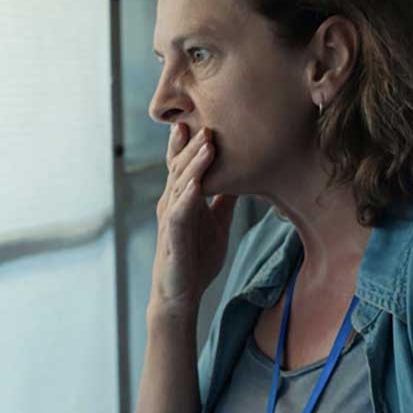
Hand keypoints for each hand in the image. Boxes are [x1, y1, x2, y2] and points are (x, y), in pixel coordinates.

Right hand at [148, 123, 237, 319]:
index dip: (189, 143)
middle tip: (206, 121)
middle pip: (180, 168)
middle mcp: (172, 204)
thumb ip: (225, 200)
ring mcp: (171, 220)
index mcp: (183, 199)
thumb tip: (242, 177)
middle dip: (192, 145)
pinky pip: (179, 214)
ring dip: (193, 164)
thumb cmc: (197, 258)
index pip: (183, 165)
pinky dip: (186, 198)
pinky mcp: (173, 238)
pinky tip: (195, 185)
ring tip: (206, 143)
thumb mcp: (218, 223)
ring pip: (180, 185)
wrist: (182, 294)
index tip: (201, 118)